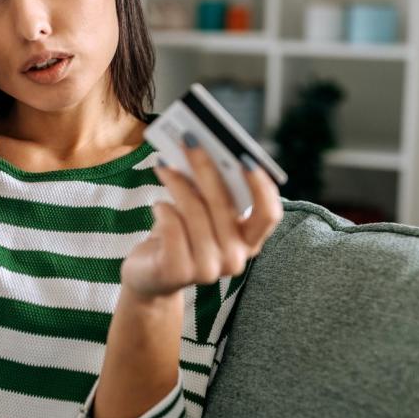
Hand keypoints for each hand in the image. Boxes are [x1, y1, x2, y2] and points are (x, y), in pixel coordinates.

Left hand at [121, 134, 283, 300]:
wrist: (150, 277)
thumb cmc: (179, 235)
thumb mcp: (201, 213)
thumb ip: (211, 191)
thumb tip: (205, 150)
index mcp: (249, 242)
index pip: (269, 214)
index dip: (261, 186)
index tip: (245, 156)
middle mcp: (234, 259)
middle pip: (224, 204)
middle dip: (205, 166)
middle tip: (189, 140)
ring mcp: (208, 270)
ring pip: (194, 212)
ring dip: (177, 183)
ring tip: (164, 165)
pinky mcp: (178, 273)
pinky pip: (171, 227)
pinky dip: (163, 209)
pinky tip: (159, 205)